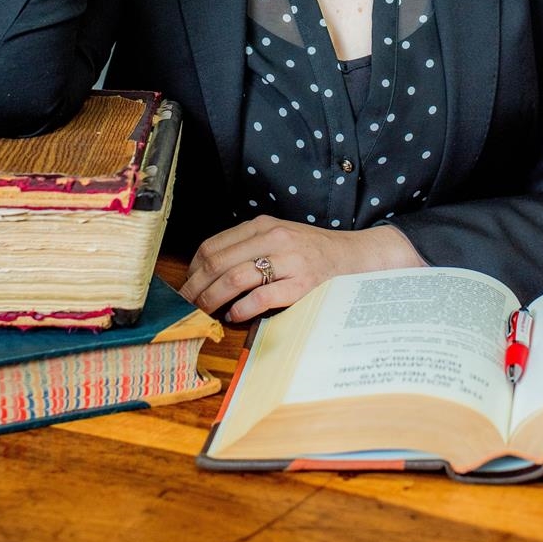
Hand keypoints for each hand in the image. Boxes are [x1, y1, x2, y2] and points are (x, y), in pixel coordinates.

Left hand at [180, 215, 423, 321]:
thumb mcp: (280, 237)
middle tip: (188, 305)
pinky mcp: (302, 284)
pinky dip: (242, 309)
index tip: (186, 286)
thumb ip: (250, 247)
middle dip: (197, 287)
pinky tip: (235, 316)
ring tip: (206, 312)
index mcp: (264, 225)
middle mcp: (274, 238)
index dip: (194, 269)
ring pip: (236, 278)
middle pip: (219, 262)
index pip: (214, 245)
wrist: (356, 257)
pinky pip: (262, 297)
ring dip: (213, 300)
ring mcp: (289, 260)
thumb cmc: (313, 251)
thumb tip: (209, 272)